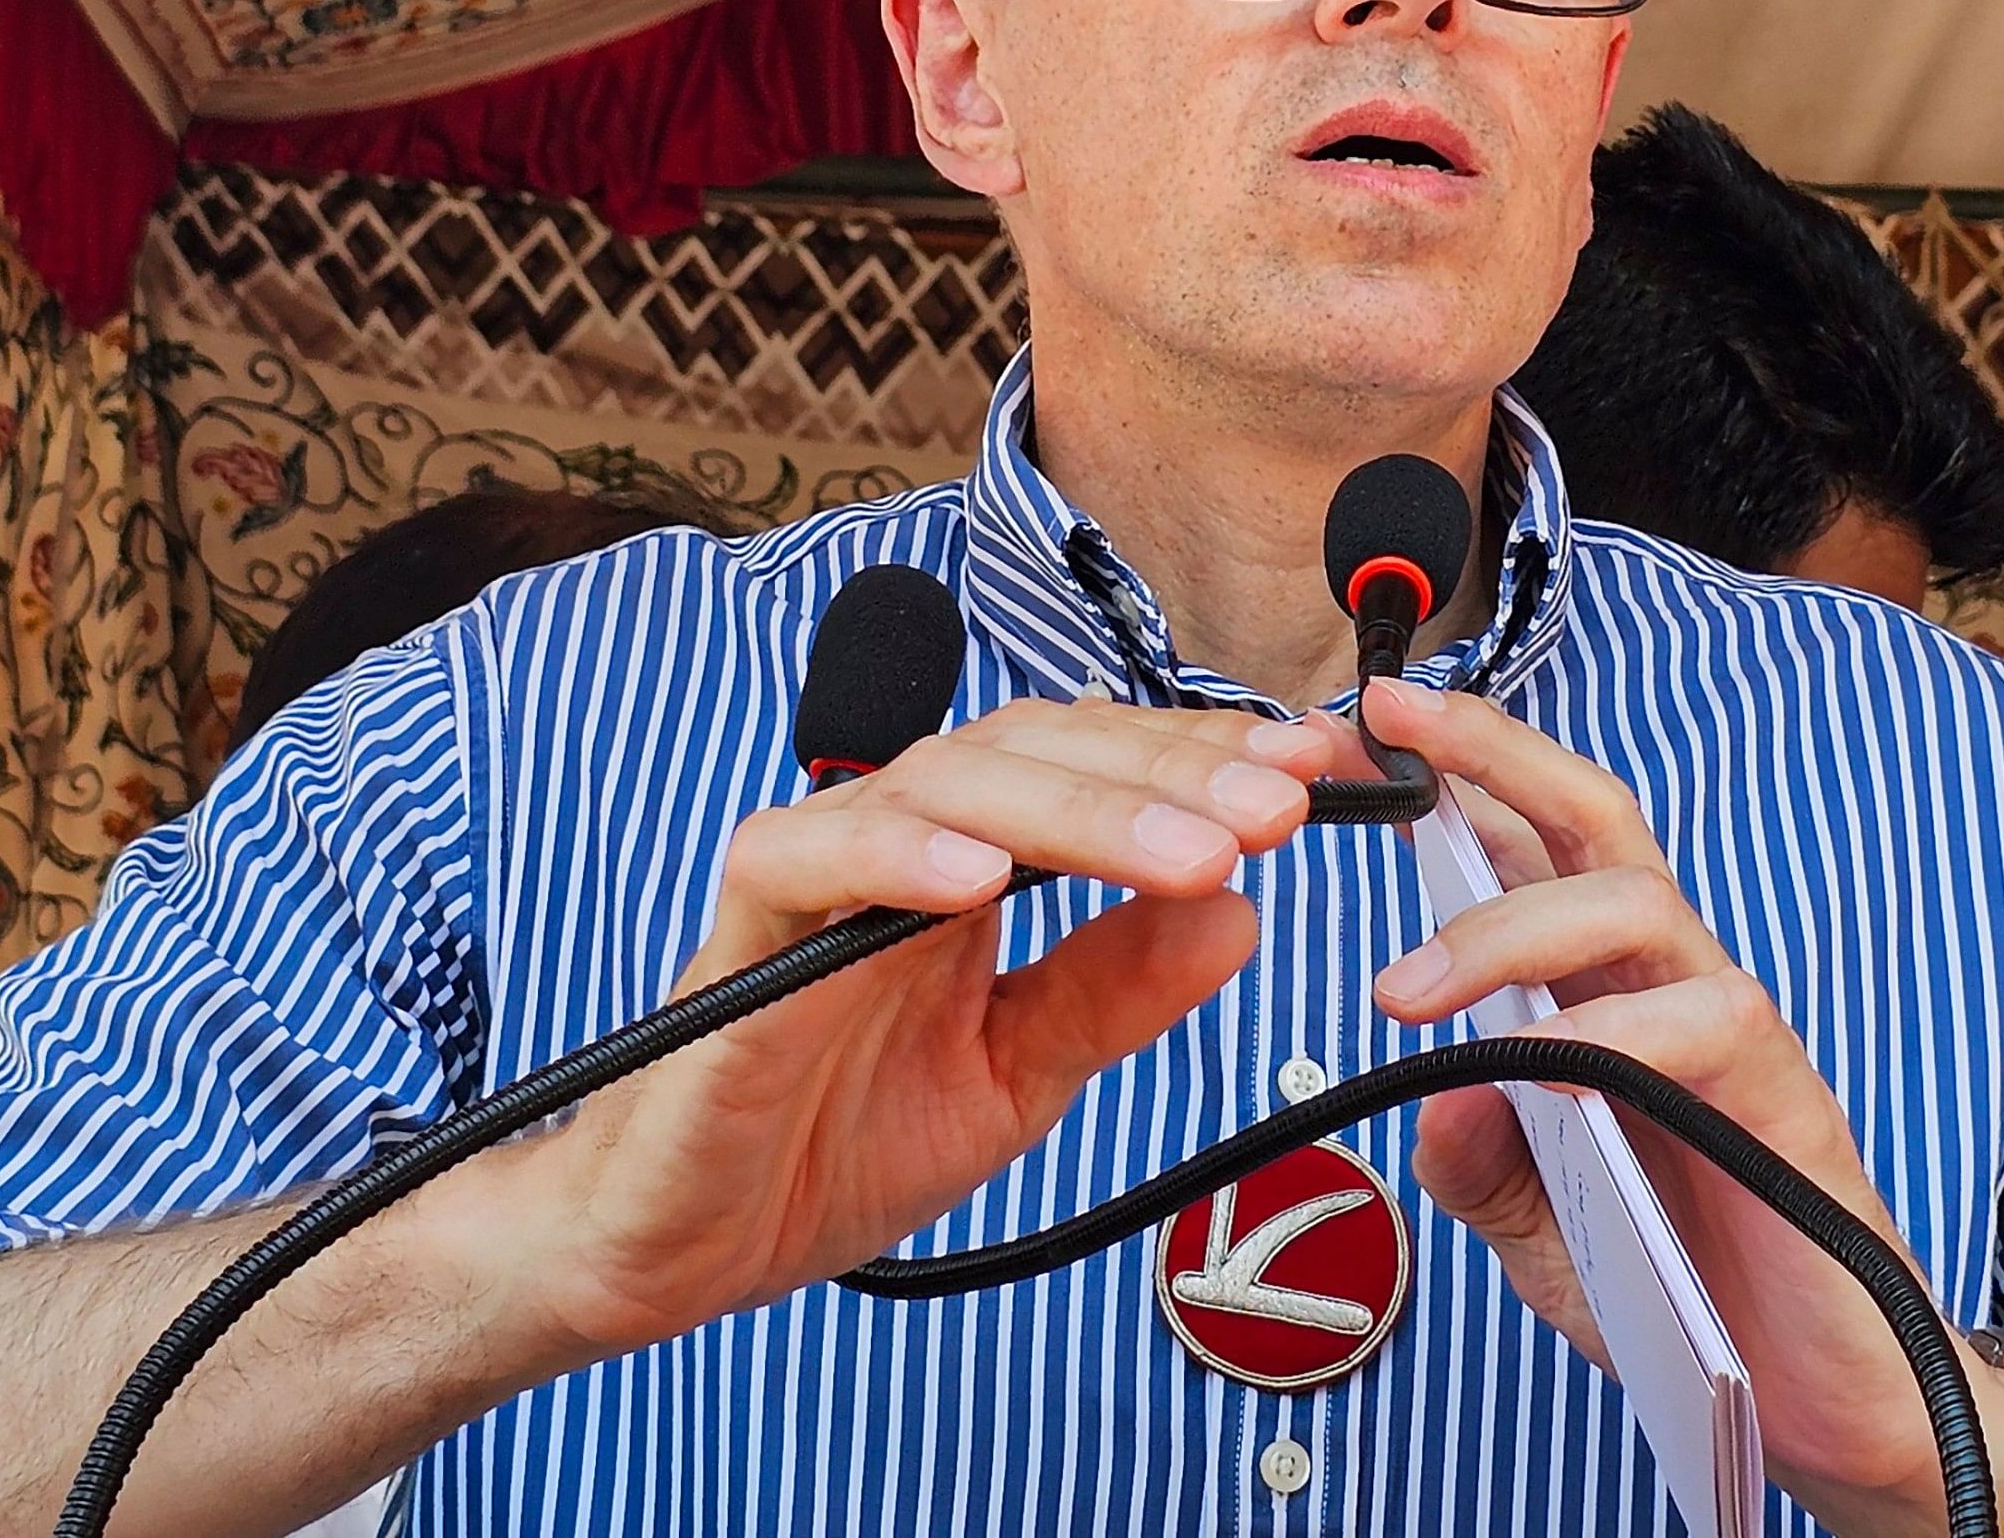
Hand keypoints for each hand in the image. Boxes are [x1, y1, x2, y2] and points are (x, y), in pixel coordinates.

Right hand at [472, 698, 1308, 1369]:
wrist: (682, 1249)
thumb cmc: (830, 1143)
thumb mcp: (1019, 1075)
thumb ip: (1114, 990)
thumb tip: (1242, 911)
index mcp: (971, 870)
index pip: (1097, 769)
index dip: (1205, 761)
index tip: (1321, 773)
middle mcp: (899, 846)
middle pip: (1038, 754)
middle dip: (1171, 773)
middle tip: (1283, 807)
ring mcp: (817, 877)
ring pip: (945, 785)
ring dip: (1081, 811)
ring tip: (1193, 850)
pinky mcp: (740, 936)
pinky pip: (807, 860)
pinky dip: (897, 856)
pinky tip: (985, 881)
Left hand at [1254, 684, 2003, 1537]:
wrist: (1818, 1399)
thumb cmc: (1683, 1289)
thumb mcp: (1536, 1228)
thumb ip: (1478, 1159)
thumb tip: (1431, 1092)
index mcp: (1601, 990)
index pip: (1525, 848)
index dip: (1445, 779)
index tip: (1346, 734)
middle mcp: (1668, 982)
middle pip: (1593, 819)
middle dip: (1489, 752)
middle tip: (1383, 727)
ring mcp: (1730, 1031)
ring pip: (1637, 902)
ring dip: (1508, 928)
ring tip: (1406, 991)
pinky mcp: (1782, 1097)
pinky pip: (1704, 1024)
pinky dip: (1614, 1031)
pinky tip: (1544, 1066)